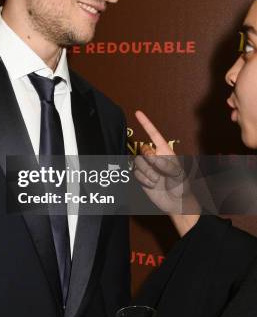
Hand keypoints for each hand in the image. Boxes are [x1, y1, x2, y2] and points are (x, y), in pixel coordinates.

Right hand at [134, 110, 199, 235]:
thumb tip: (154, 159)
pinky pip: (136, 173)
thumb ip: (167, 165)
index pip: (154, 134)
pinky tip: (152, 185)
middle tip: (159, 170)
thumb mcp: (179, 174)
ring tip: (157, 181)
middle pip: (143, 149)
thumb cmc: (181, 186)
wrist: (175, 203)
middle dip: (150, 159)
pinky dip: (144, 180)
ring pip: (138, 162)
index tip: (138, 113)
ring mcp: (146, 166)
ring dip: (148, 173)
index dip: (146, 123)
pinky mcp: (140, 176)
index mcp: (165, 151)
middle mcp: (154, 156)